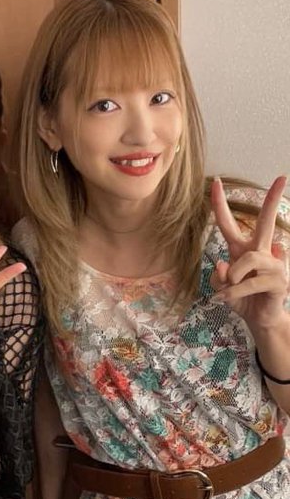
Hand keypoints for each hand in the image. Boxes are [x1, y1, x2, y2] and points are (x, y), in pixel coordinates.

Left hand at [211, 175, 288, 329]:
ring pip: (249, 259)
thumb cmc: (240, 298)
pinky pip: (250, 282)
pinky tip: (228, 299)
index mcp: (242, 248)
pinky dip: (235, 293)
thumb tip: (223, 264)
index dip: (219, 204)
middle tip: (282, 179)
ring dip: (233, 277)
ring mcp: (274, 264)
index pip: (228, 223)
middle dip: (272, 200)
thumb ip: (217, 276)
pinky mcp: (279, 280)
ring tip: (229, 288)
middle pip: (266, 222)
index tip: (216, 181)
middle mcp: (260, 251)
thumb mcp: (220, 287)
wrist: (257, 319)